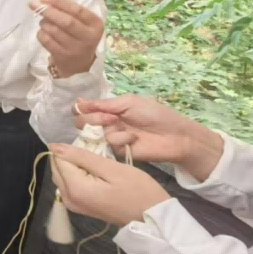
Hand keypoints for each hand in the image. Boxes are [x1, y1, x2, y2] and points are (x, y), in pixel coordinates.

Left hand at [30, 0, 103, 77]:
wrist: (79, 64)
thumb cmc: (79, 36)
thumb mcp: (82, 22)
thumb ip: (68, 10)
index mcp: (95, 24)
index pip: (77, 10)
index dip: (59, 2)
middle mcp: (88, 37)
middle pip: (66, 21)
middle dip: (49, 11)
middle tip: (34, 4)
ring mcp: (75, 49)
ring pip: (54, 31)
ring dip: (44, 22)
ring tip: (44, 21)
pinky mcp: (63, 57)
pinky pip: (46, 41)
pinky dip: (41, 33)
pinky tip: (43, 32)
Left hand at [49, 143, 169, 226]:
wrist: (152, 220)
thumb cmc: (138, 191)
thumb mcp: (112, 169)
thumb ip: (81, 156)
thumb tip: (53, 146)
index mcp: (74, 188)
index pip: (59, 158)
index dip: (75, 149)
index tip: (95, 150)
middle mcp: (67, 198)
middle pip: (57, 167)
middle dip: (72, 156)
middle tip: (98, 155)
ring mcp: (72, 204)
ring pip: (63, 174)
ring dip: (76, 165)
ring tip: (100, 163)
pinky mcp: (79, 206)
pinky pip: (70, 183)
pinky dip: (79, 174)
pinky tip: (97, 173)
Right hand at [74, 95, 224, 180]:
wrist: (174, 136)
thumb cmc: (154, 114)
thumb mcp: (129, 102)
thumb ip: (103, 103)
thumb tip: (78, 102)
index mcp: (108, 109)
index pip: (83, 109)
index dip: (81, 109)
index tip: (87, 108)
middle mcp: (105, 123)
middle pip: (82, 122)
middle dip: (92, 119)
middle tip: (110, 118)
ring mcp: (110, 138)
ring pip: (93, 133)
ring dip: (110, 128)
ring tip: (127, 128)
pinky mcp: (116, 151)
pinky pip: (109, 144)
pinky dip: (120, 139)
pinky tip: (133, 139)